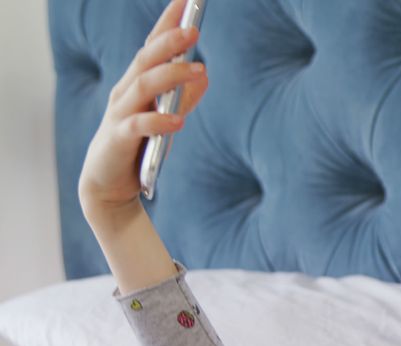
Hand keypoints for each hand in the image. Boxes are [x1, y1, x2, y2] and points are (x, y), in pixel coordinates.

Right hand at [78, 0, 208, 215]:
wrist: (108, 184)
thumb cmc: (138, 146)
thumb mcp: (165, 119)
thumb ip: (184, 97)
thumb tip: (205, 74)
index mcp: (136, 83)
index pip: (152, 46)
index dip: (168, 22)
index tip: (187, 1)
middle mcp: (125, 93)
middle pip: (146, 59)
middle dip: (169, 42)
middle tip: (194, 30)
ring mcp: (119, 114)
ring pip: (143, 86)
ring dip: (171, 76)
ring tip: (198, 70)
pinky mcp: (118, 139)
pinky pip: (138, 126)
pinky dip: (159, 121)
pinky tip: (178, 120)